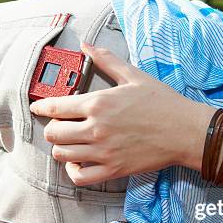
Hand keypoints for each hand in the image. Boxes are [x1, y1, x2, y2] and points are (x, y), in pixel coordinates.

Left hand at [29, 42, 214, 185]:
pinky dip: (73, 170)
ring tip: (70, 142)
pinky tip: (78, 161)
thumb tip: (86, 45)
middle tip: (61, 124)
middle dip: (52, 128)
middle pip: (53, 133)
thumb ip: (106, 59)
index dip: (41, 107)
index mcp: (98, 103)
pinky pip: (80, 177)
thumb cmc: (161, 102)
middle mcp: (96, 129)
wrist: (184, 131)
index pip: (55, 107)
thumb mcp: (133, 75)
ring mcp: (103, 152)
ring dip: (62, 147)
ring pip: (62, 154)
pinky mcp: (113, 169)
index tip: (38, 107)